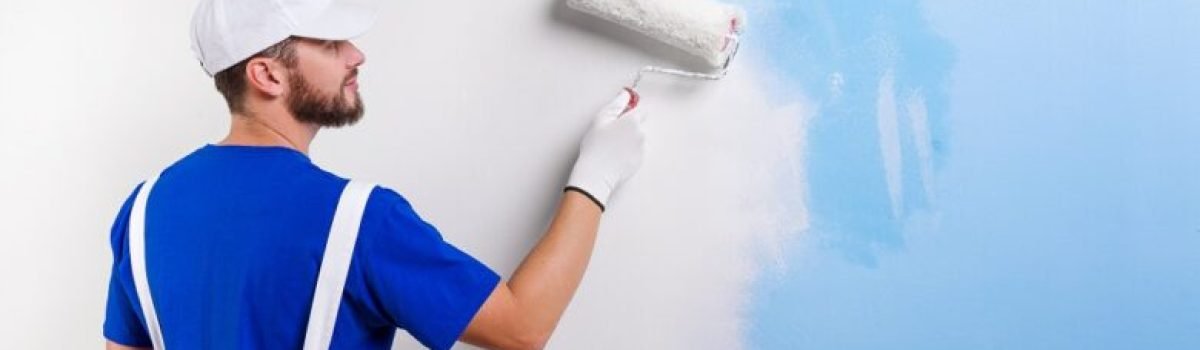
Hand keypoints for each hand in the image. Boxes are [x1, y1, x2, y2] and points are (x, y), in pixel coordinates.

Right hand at [565, 89, 646, 210]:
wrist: (596, 173)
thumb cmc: (595, 146)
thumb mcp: (601, 119)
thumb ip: (617, 103)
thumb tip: (625, 94)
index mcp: (633, 121)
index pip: (640, 109)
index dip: (629, 112)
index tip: (620, 116)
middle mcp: (641, 134)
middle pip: (639, 124)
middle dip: (629, 126)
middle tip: (611, 133)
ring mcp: (642, 149)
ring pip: (637, 138)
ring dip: (629, 139)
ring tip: (611, 146)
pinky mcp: (640, 161)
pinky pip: (636, 151)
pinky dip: (629, 151)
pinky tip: (615, 155)